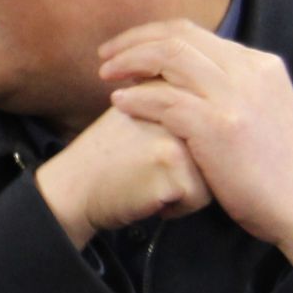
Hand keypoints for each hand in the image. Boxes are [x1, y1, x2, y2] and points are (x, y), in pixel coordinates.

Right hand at [35, 106, 210, 250]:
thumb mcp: (137, 114)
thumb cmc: (109, 159)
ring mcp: (173, 129)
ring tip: (149, 179)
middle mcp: (173, 100)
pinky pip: (201, 197)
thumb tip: (219, 109)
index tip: (152, 154)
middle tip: (147, 166)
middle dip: (191, 167)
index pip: (209, 126)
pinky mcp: (172, 161)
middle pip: (218, 147)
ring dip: (187, 188)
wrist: (73, 188)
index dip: (185, 150)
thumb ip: (172, 102)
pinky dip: (177, 206)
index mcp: (167, 85)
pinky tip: (147, 195)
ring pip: (215, 172)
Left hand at [98, 19, 292, 261]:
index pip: (194, 33)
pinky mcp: (219, 127)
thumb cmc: (279, 169)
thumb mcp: (264, 110)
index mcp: (259, 64)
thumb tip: (191, 76)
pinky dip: (137, 98)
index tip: (125, 50)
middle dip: (133, 42)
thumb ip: (233, 88)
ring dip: (129, 63)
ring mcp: (235, 98)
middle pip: (177, 38)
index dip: (152, 36)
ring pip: (168, 59)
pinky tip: (119, 104)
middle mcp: (249, 71)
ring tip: (105, 75)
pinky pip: (165, 100)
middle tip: (104, 58)